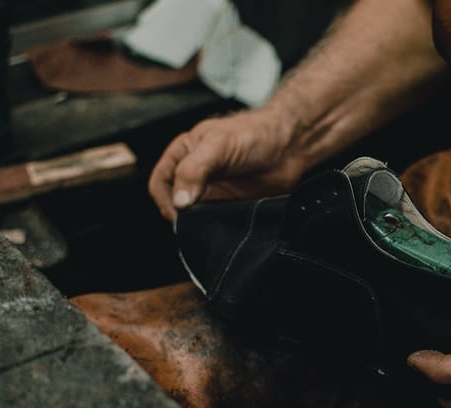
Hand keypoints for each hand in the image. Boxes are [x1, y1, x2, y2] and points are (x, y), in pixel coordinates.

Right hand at [149, 109, 304, 220]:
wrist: (291, 146)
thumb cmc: (255, 134)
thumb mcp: (217, 145)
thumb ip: (194, 170)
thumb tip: (180, 201)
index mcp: (183, 154)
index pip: (160, 183)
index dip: (165, 199)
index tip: (179, 212)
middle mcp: (195, 175)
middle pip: (174, 204)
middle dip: (181, 216)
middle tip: (194, 224)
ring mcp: (212, 193)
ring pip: (193, 217)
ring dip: (198, 225)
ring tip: (209, 226)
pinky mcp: (229, 207)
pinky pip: (214, 224)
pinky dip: (215, 230)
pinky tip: (223, 227)